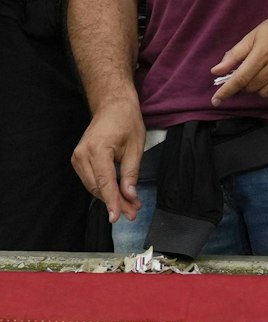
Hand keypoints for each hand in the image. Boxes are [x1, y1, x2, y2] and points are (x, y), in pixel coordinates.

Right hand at [72, 100, 144, 224]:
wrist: (112, 104)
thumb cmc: (126, 120)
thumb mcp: (136, 145)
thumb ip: (131, 172)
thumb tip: (130, 195)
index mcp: (97, 150)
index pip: (104, 182)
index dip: (112, 201)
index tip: (117, 217)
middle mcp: (82, 155)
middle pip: (97, 187)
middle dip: (115, 202)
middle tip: (132, 212)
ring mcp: (77, 157)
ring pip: (92, 186)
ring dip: (109, 197)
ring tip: (128, 206)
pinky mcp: (78, 159)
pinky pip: (90, 179)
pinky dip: (103, 188)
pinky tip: (117, 195)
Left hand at [210, 7, 267, 104]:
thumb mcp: (255, 34)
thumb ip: (235, 54)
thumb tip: (216, 71)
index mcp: (263, 52)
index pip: (240, 78)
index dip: (226, 91)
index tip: (216, 100)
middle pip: (252, 87)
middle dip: (244, 83)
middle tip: (248, 72)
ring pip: (265, 93)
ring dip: (258, 88)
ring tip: (261, 74)